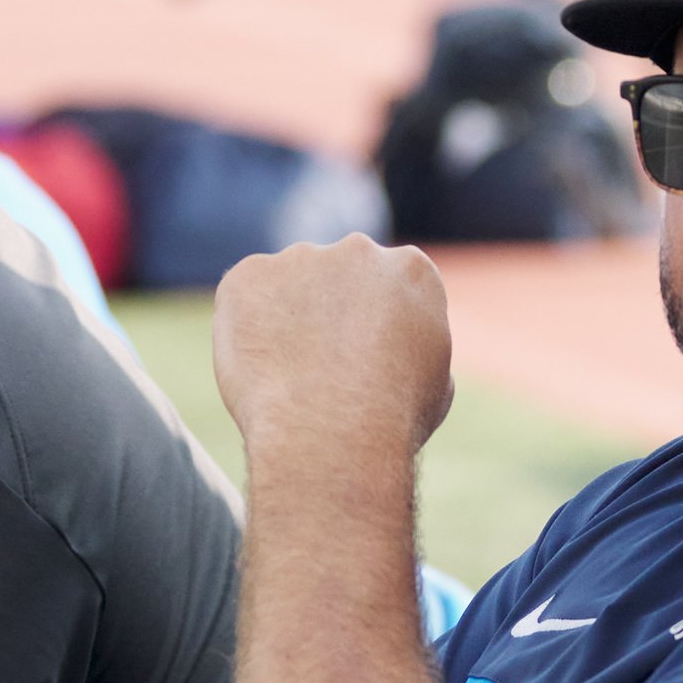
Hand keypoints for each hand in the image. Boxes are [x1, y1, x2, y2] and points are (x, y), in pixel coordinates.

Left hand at [212, 235, 454, 456]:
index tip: (371, 353)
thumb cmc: (393, 417)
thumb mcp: (436, 378)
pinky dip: (249, 327)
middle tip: (327, 363)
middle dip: (334, 309)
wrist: (333, 432)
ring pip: (291, 285)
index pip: (394, 283)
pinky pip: (246, 297)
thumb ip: (412, 342)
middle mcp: (358, 250)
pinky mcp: (249, 275)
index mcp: (411, 269)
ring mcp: (300, 258)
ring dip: (290, 316)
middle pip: (341, 275)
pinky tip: (265, 368)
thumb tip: (396, 346)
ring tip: (294, 374)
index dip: (381, 321)